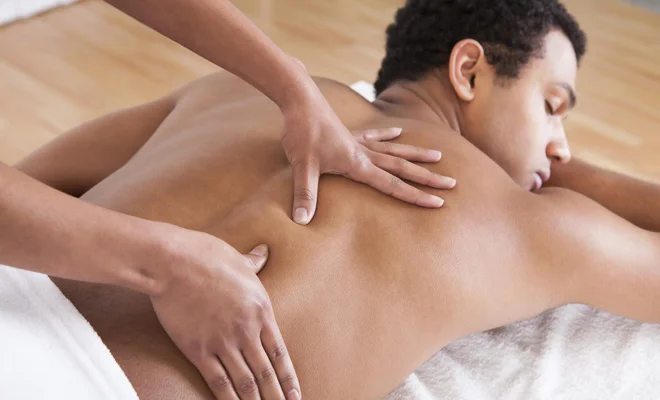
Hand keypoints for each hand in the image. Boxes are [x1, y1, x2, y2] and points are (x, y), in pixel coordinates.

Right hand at [151, 231, 299, 399]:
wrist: (173, 262)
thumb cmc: (206, 255)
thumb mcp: (238, 258)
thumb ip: (253, 263)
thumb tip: (263, 253)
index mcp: (260, 310)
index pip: (279, 353)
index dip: (288, 378)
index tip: (295, 395)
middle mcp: (246, 330)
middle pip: (265, 372)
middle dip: (276, 396)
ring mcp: (222, 341)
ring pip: (244, 381)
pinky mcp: (198, 349)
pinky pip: (217, 381)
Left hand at [279, 86, 454, 224]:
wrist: (300, 99)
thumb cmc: (301, 133)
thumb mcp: (302, 167)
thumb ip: (305, 194)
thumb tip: (302, 220)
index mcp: (357, 163)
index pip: (392, 184)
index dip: (415, 195)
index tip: (437, 202)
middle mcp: (364, 152)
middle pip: (402, 166)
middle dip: (426, 177)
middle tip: (451, 182)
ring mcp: (358, 141)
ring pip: (394, 150)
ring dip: (416, 154)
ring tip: (438, 156)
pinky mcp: (349, 133)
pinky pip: (374, 136)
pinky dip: (387, 135)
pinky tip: (399, 131)